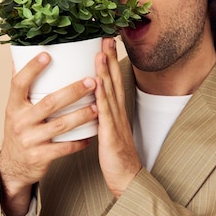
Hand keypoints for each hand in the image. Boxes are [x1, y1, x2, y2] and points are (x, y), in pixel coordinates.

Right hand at [0, 52, 97, 215]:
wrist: (13, 166)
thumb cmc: (19, 130)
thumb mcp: (14, 109)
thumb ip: (20, 85)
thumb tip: (18, 55)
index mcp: (13, 106)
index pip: (19, 83)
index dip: (32, 68)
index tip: (48, 54)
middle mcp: (20, 122)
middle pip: (49, 103)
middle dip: (72, 91)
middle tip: (91, 81)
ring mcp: (29, 140)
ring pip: (60, 126)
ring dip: (81, 115)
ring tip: (97, 107)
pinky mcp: (39, 157)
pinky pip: (63, 148)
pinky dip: (79, 141)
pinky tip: (92, 134)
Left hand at [94, 37, 141, 197]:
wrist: (127, 179)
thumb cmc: (115, 156)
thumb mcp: (107, 129)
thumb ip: (100, 113)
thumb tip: (89, 100)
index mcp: (116, 110)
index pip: (113, 80)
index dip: (110, 60)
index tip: (105, 41)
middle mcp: (118, 112)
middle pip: (115, 80)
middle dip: (111, 57)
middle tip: (107, 35)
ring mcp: (115, 122)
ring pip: (110, 92)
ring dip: (106, 71)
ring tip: (100, 51)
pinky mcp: (111, 135)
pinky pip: (105, 112)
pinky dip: (101, 95)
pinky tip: (97, 82)